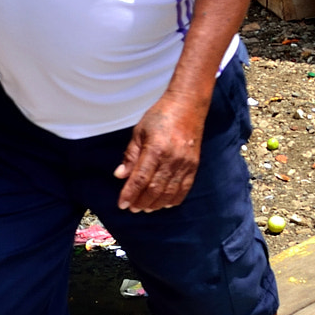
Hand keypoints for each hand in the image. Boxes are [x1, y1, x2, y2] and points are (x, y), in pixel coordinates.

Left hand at [115, 92, 207, 211]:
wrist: (187, 106)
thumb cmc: (160, 116)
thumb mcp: (139, 132)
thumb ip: (130, 155)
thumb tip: (120, 175)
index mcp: (156, 148)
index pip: (140, 178)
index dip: (130, 194)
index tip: (122, 204)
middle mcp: (172, 158)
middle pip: (155, 189)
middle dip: (141, 202)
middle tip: (133, 208)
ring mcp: (185, 163)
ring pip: (169, 192)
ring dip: (156, 204)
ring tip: (146, 207)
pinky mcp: (194, 165)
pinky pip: (184, 189)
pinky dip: (173, 199)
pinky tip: (164, 203)